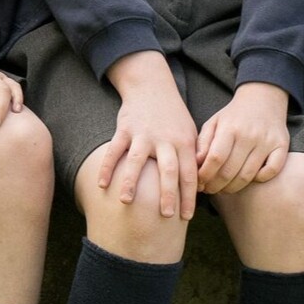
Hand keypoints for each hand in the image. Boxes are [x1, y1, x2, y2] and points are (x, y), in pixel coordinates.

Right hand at [98, 51, 198, 220]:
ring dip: (131, 182)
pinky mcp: (125, 129)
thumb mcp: (190, 133)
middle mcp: (165, 139)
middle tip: (166, 216)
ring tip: (126, 202)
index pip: (190, 173)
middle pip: (168, 170)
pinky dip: (107, 167)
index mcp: (184, 142)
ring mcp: (143, 134)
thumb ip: (194, 158)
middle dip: (168, 194)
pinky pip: (114, 150)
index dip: (189, 196)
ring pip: (137, 160)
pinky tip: (102, 185)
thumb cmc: (173, 117)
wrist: (152, 87)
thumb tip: (201, 188)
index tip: (187, 217)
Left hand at [197, 83, 290, 194]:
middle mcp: (249, 135)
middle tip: (209, 190)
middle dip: (216, 186)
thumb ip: (203, 142)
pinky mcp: (282, 145)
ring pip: (248, 175)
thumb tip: (196, 164)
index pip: (215, 158)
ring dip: (233, 187)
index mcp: (229, 128)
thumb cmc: (234, 115)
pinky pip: (272, 171)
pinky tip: (250, 178)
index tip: (199, 182)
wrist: (263, 97)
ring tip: (224, 188)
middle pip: (230, 171)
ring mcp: (267, 141)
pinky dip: (260, 179)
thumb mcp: (214, 122)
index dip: (205, 175)